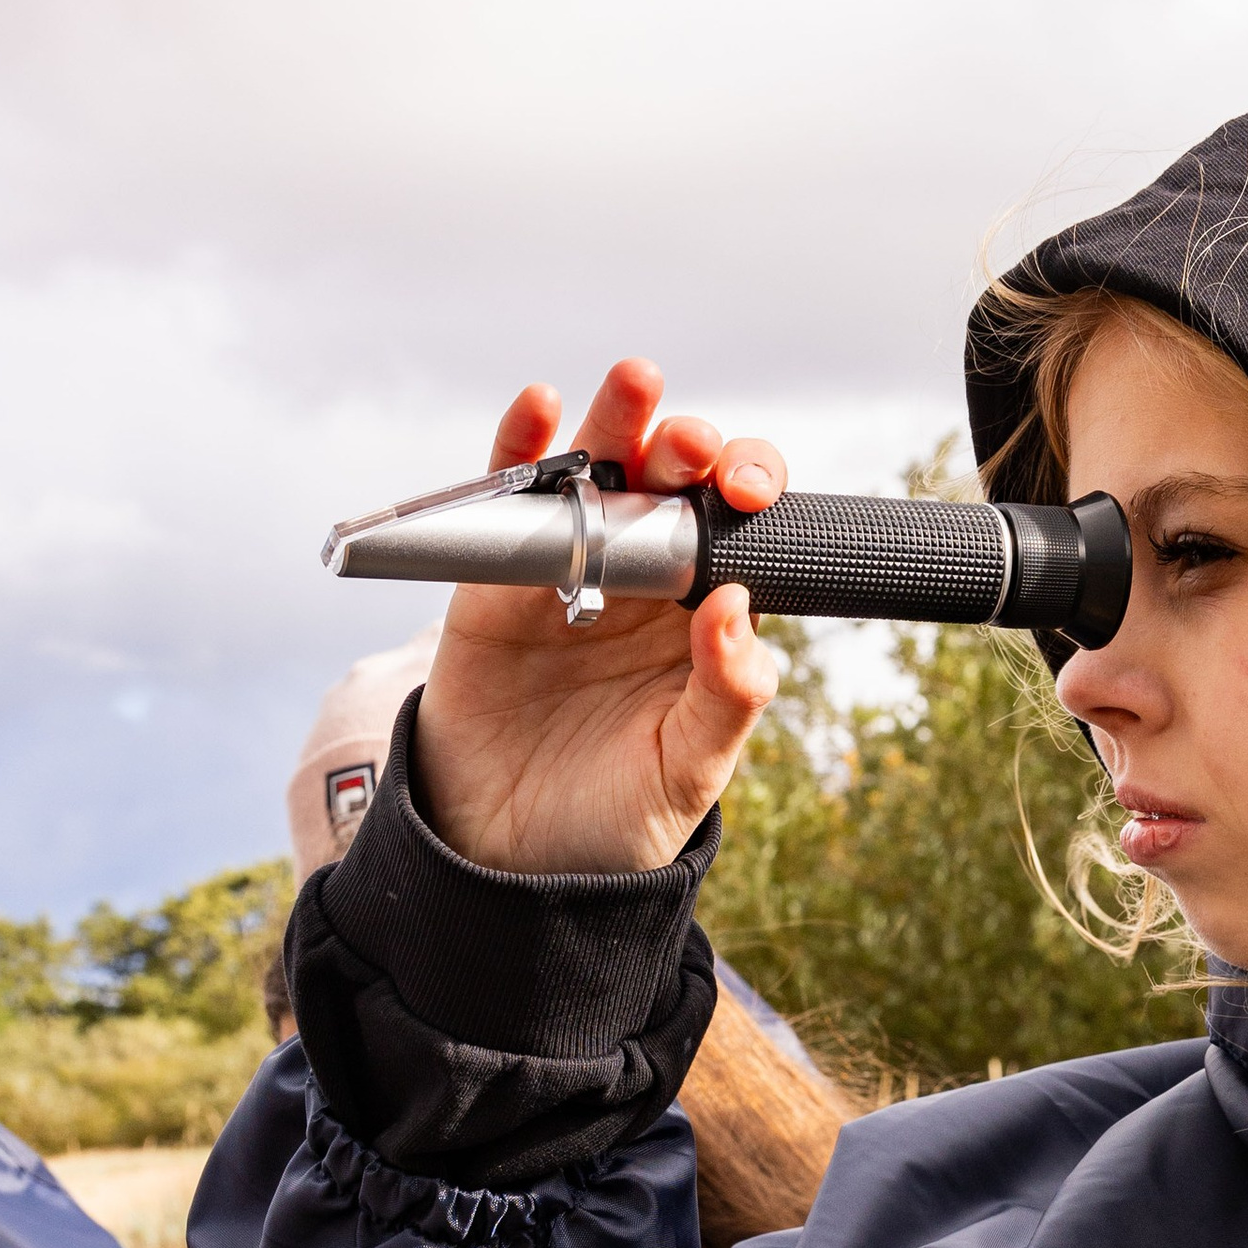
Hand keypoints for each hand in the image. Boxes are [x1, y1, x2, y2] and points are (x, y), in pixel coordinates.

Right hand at [411, 360, 786, 875]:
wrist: (509, 862)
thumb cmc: (613, 819)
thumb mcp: (687, 771)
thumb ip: (725, 697)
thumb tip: (738, 609)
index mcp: (704, 616)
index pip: (740, 531)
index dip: (749, 494)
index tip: (750, 493)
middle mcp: (644, 580)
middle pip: (673, 487)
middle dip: (689, 452)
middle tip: (694, 451)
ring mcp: (571, 571)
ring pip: (599, 475)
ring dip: (617, 424)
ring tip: (636, 385)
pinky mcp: (497, 580)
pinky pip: (512, 501)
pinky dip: (521, 449)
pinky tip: (538, 408)